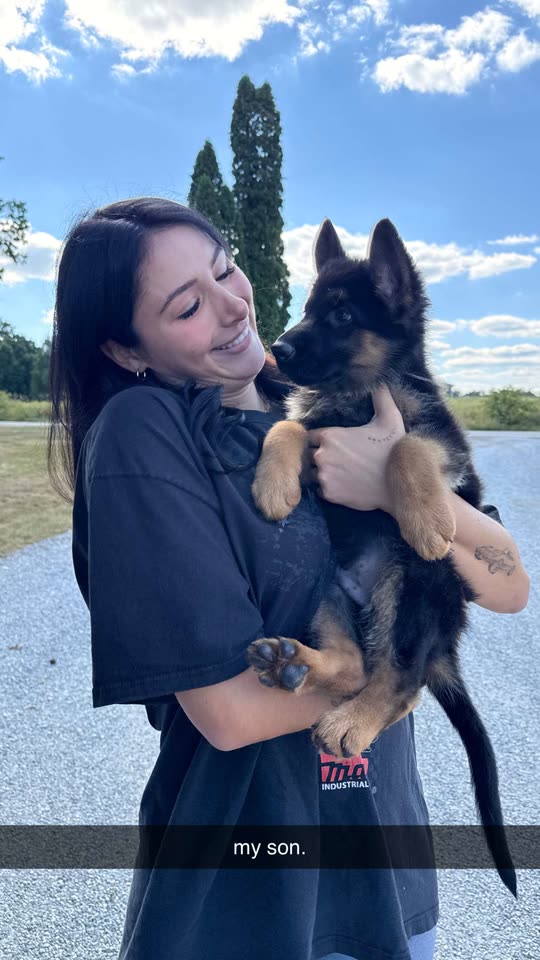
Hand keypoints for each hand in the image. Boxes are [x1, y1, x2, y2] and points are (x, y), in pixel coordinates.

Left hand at [305, 385, 404, 513]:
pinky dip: (327, 488)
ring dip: (321, 472)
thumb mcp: (390, 419)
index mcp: (331, 435)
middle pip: (308, 454)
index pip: (311, 435)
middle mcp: (322, 455)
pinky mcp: (328, 494)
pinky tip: (342, 484)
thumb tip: (380, 381)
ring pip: (312, 472)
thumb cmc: (394, 451)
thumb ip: (381, 397)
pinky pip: (318, 489)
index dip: (320, 439)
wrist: (399, 485)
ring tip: (338, 472)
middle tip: (335, 459)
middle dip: (317, 455)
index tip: (332, 444)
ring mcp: (324, 475)